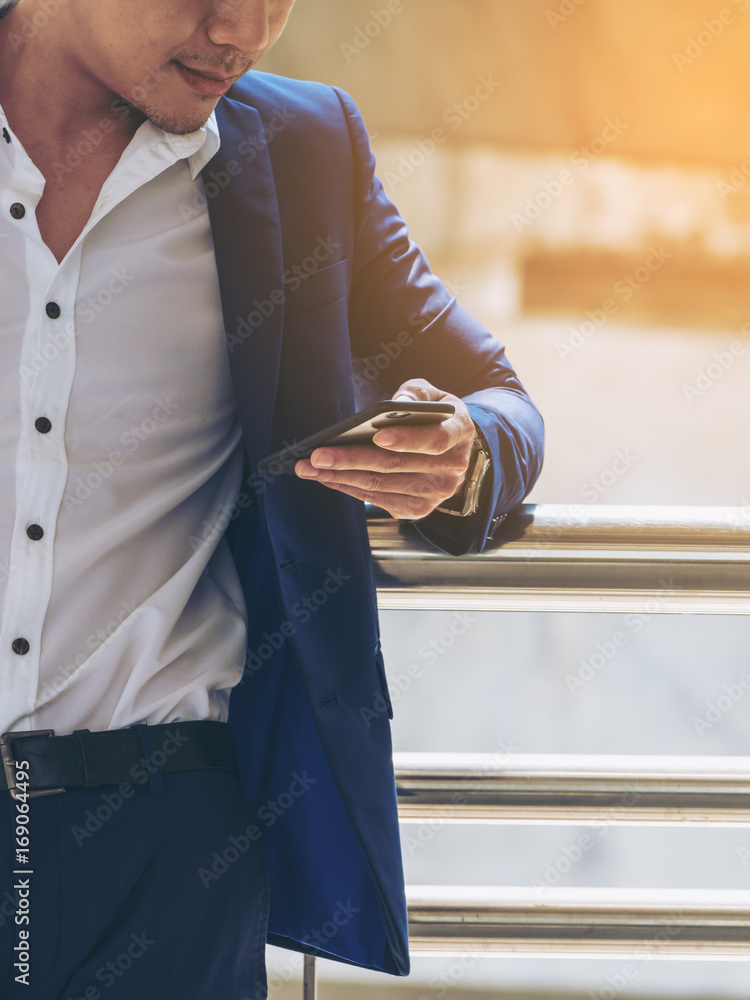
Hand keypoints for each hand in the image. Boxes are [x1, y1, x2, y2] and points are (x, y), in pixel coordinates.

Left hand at [294, 379, 476, 518]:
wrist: (451, 449)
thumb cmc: (434, 416)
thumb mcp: (431, 395)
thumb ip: (415, 393)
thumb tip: (395, 404)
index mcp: (459, 433)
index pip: (434, 439)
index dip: (407, 439)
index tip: (377, 435)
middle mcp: (451, 468)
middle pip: (396, 466)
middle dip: (352, 459)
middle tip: (318, 455)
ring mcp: (435, 493)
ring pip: (382, 485)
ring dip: (341, 477)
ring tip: (310, 467)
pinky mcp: (418, 509)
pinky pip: (378, 500)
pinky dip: (349, 488)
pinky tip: (326, 477)